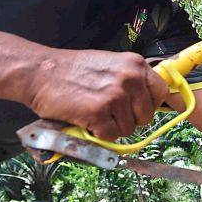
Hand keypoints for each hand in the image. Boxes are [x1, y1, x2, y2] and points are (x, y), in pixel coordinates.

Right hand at [24, 49, 166, 140]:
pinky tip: (86, 120)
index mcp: (135, 65)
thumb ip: (129, 79)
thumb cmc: (71, 70)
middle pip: (146, 116)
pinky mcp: (99, 113)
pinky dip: (98, 134)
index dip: (150, 105)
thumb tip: (146, 101)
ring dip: (112, 128)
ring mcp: (115, 96)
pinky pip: (110, 136)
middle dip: (129, 120)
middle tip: (110, 114)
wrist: (40, 72)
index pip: (161, 92)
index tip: (139, 110)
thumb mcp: (109, 65)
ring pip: (128, 129)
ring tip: (94, 113)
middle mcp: (129, 78)